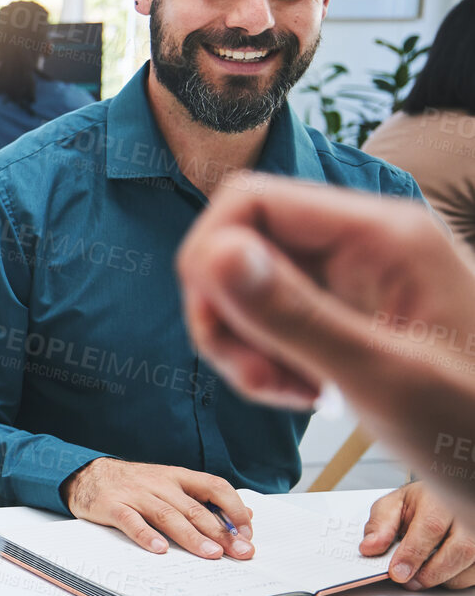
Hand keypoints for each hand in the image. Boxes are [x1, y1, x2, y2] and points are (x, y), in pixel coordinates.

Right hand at [60, 458, 254, 558]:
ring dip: (192, 536)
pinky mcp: (113, 506)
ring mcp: (135, 495)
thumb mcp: (170, 485)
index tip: (246, 533)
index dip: (234, 509)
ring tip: (211, 554)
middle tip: (239, 552)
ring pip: (168, 516)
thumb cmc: (134, 485)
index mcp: (177, 477)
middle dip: (220, 532)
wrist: (87, 474)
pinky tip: (160, 549)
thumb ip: (204, 500)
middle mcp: (159, 484)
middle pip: (195, 508)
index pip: (214, 487)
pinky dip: (146, 536)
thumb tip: (245, 516)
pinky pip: (131, 522)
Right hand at [178, 177, 474, 517]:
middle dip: (227, 313)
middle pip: (239, 244)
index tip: (217, 331)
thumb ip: (295, 315)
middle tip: (258, 378)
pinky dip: (265, 359)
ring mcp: (351, 277)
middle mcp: (362, 242)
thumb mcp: (383, 377)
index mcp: (382, 234)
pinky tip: (305, 394)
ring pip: (247, 286)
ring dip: (244, 344)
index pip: (250, 202)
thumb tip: (212, 254)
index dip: (212, 260)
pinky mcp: (343, 311)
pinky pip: (271, 318)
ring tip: (292, 394)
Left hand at [364, 481, 474, 589]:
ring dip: (444, 578)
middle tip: (409, 580)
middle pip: (460, 549)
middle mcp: (468, 514)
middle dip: (430, 572)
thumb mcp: (395, 505)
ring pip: (471, 565)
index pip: (431, 527)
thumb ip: (380, 525)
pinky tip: (442, 572)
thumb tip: (370, 547)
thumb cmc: (424, 503)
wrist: (449, 498)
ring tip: (422, 576)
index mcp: (441, 498)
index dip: (413, 553)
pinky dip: (457, 579)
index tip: (397, 572)